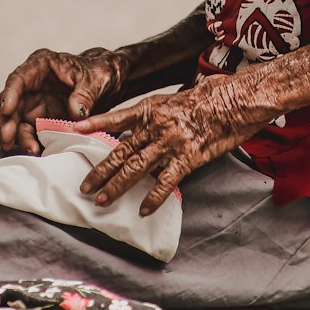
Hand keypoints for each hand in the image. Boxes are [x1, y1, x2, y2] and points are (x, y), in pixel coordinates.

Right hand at [0, 46, 126, 155]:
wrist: (105, 84)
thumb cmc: (97, 74)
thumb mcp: (95, 80)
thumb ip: (85, 94)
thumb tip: (76, 111)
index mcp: (40, 65)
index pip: (18, 79)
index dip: (10, 95)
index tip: (7, 110)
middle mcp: (30, 84)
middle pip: (9, 103)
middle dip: (6, 122)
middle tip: (7, 139)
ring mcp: (32, 103)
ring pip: (13, 120)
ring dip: (14, 135)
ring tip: (27, 148)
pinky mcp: (37, 120)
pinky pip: (25, 132)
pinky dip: (27, 141)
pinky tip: (34, 150)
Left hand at [74, 74, 271, 215]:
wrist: (235, 100)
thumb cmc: (209, 99)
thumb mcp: (177, 101)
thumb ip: (157, 116)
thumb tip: (142, 130)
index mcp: (152, 108)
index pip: (117, 117)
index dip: (95, 124)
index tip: (75, 129)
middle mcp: (156, 125)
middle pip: (121, 150)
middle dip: (100, 170)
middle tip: (84, 186)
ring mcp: (170, 142)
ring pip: (136, 167)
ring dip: (117, 186)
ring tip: (101, 200)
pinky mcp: (188, 157)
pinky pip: (165, 181)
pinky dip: (153, 197)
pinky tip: (143, 210)